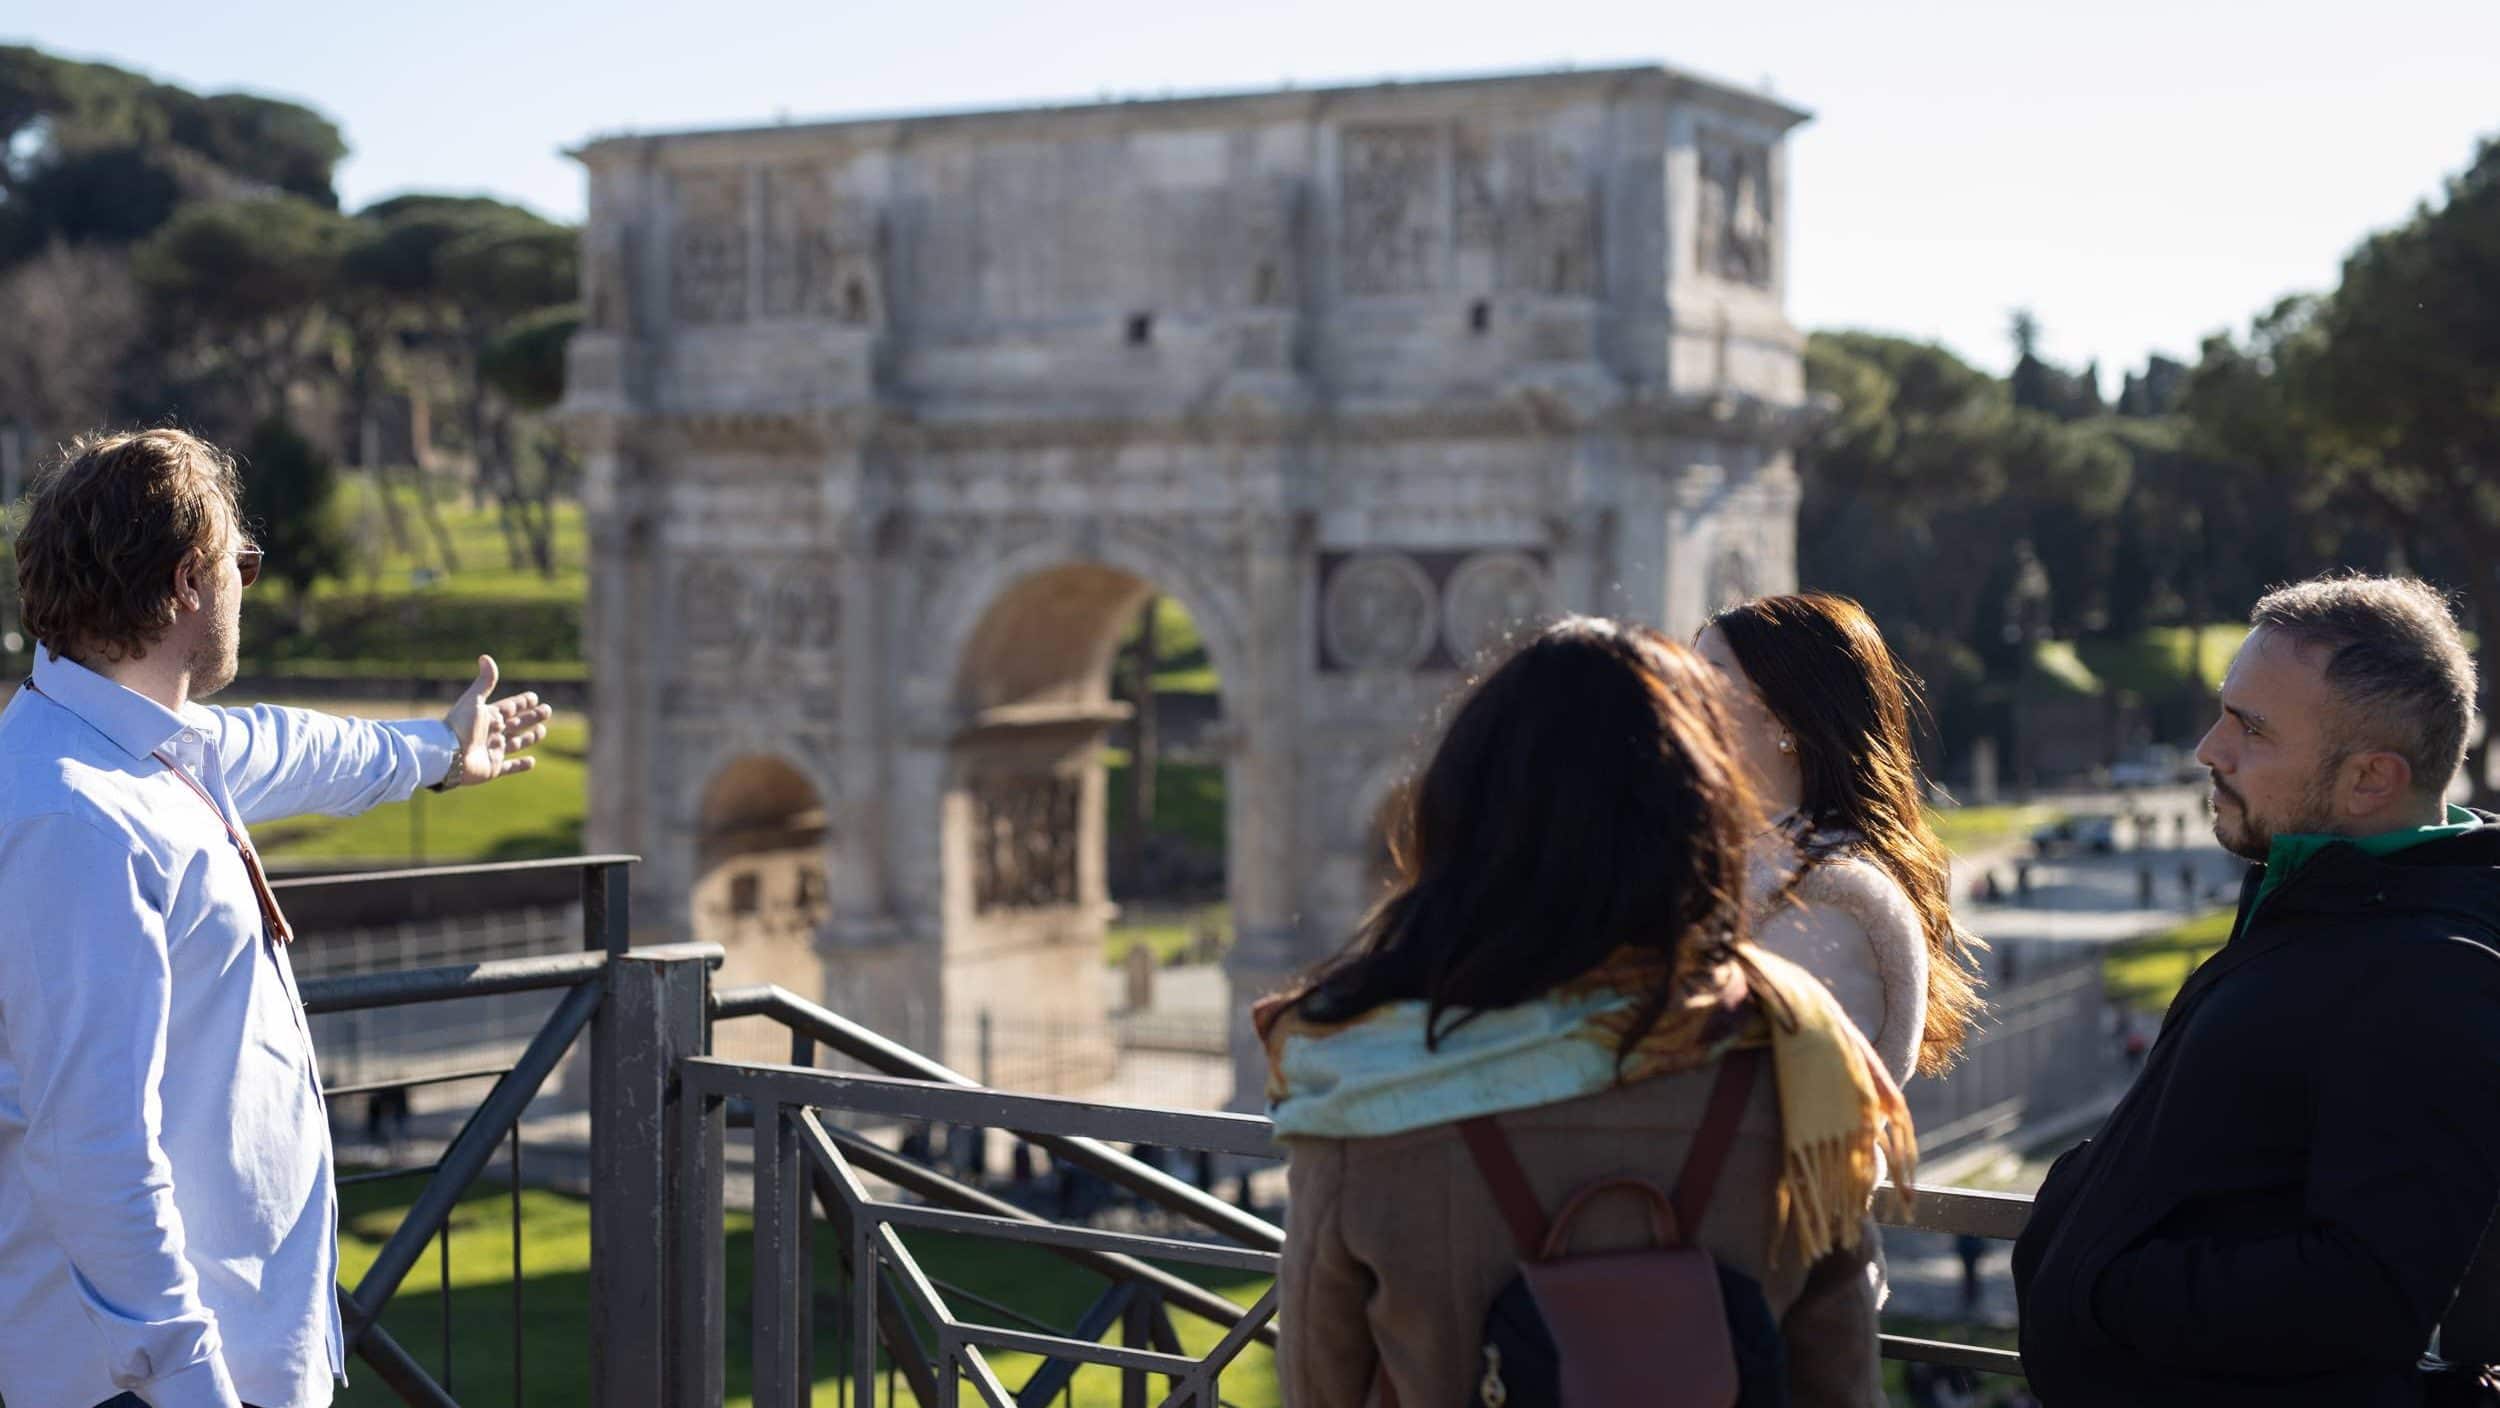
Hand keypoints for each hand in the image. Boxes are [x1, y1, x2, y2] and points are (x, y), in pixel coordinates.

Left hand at [439, 654, 553, 789]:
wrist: (448, 756)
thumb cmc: (460, 726)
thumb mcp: (474, 701)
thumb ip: (485, 681)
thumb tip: (485, 657)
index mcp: (488, 717)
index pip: (509, 707)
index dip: (521, 702)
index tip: (533, 697)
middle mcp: (491, 734)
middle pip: (516, 723)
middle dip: (531, 717)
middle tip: (547, 710)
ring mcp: (493, 751)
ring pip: (516, 743)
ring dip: (529, 737)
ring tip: (542, 731)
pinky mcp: (493, 768)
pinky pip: (510, 767)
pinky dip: (521, 765)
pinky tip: (532, 761)